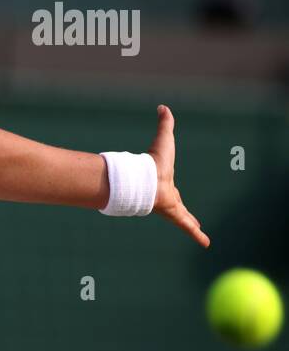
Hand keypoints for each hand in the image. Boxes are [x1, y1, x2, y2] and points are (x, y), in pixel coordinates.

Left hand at [148, 104, 209, 247]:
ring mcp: (172, 208)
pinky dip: (196, 234)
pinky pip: (188, 226)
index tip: (174, 197)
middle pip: (179, 207)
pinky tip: (205, 243)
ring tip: (199, 235)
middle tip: (189, 220)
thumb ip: (164, 125)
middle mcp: (169, 198)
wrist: (145, 180)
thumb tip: (162, 106)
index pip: (172, 191)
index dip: (174, 194)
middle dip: (184, 213)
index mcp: (166, 184)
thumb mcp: (164, 140)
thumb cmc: (154, 162)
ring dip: (191, 227)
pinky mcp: (175, 215)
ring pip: (184, 220)